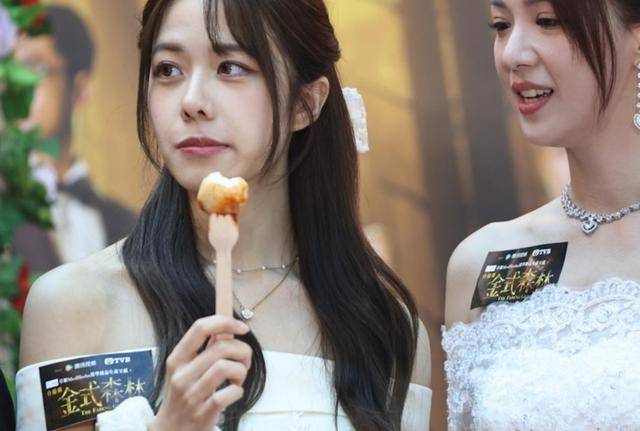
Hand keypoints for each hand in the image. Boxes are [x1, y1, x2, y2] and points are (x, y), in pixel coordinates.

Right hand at [149, 316, 251, 430]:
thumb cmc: (183, 396)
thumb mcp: (184, 370)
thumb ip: (201, 350)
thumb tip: (225, 329)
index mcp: (176, 359)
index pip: (200, 328)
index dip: (225, 322)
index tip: (242, 327)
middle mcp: (181, 375)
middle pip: (220, 347)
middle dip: (242, 350)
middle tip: (244, 360)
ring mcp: (191, 395)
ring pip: (226, 367)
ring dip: (241, 370)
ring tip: (237, 378)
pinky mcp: (203, 413)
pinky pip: (230, 392)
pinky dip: (238, 391)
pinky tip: (233, 393)